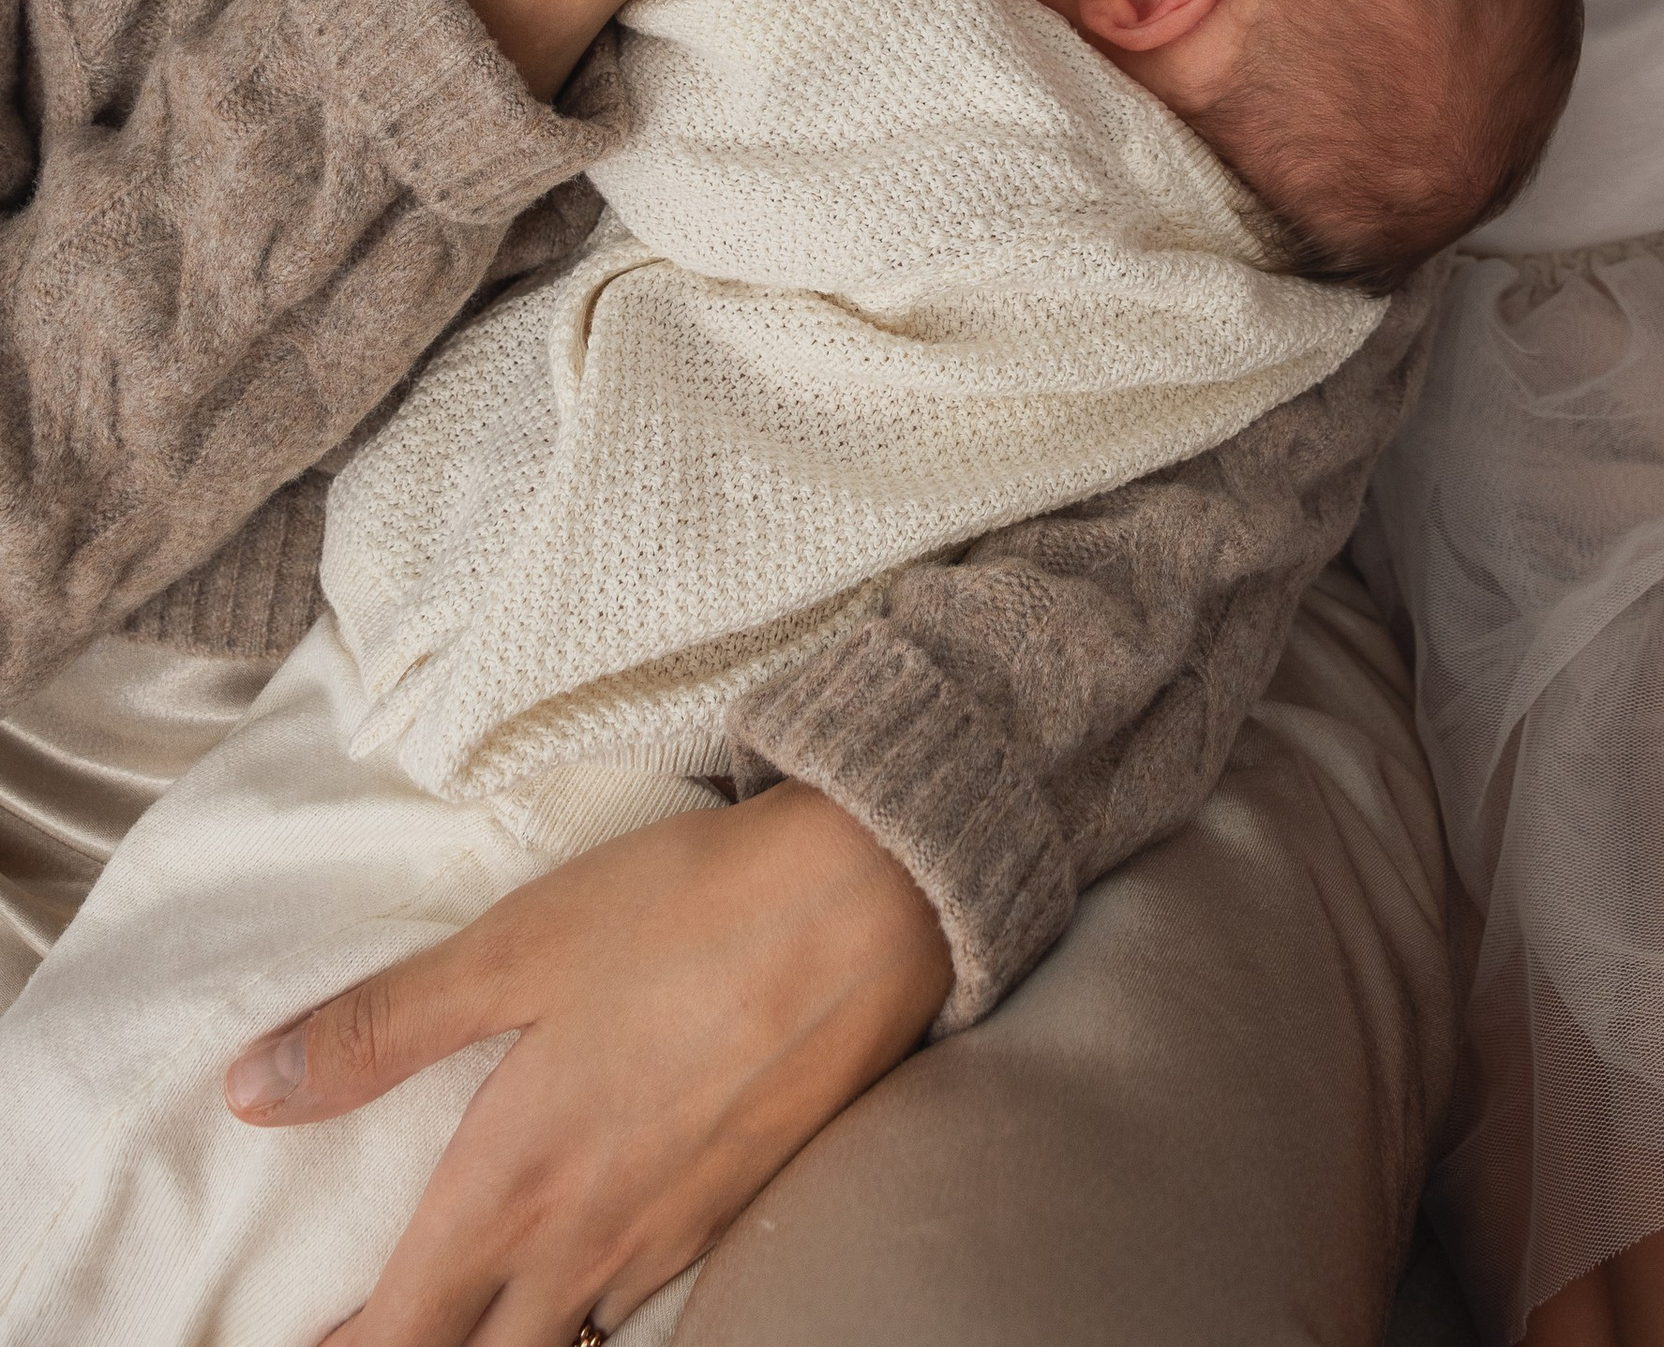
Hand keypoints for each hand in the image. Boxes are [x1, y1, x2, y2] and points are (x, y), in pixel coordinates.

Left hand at [225, 780, 949, 1345]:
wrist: (870, 902)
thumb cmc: (685, 911)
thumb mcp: (515, 948)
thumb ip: (379, 1028)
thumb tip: (251, 1091)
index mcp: (510, 1187)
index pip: (398, 1336)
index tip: (309, 1337)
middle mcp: (581, 1242)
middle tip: (381, 1325)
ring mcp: (663, 1237)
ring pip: (563, 1342)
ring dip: (510, 1336)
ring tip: (475, 1309)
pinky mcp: (729, 1209)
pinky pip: (632, 1303)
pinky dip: (586, 1312)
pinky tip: (584, 1268)